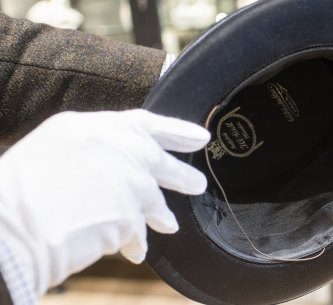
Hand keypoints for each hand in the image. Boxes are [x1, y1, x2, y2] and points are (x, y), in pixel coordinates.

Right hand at [0, 109, 209, 296]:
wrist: (4, 232)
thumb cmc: (15, 198)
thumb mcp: (51, 156)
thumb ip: (91, 156)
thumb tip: (114, 174)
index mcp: (87, 126)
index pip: (143, 122)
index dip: (176, 129)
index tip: (200, 137)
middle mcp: (111, 148)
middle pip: (157, 159)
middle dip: (180, 174)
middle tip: (199, 184)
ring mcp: (123, 179)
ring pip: (153, 198)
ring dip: (161, 214)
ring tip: (171, 224)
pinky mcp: (129, 214)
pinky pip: (137, 233)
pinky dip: (135, 243)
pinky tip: (134, 251)